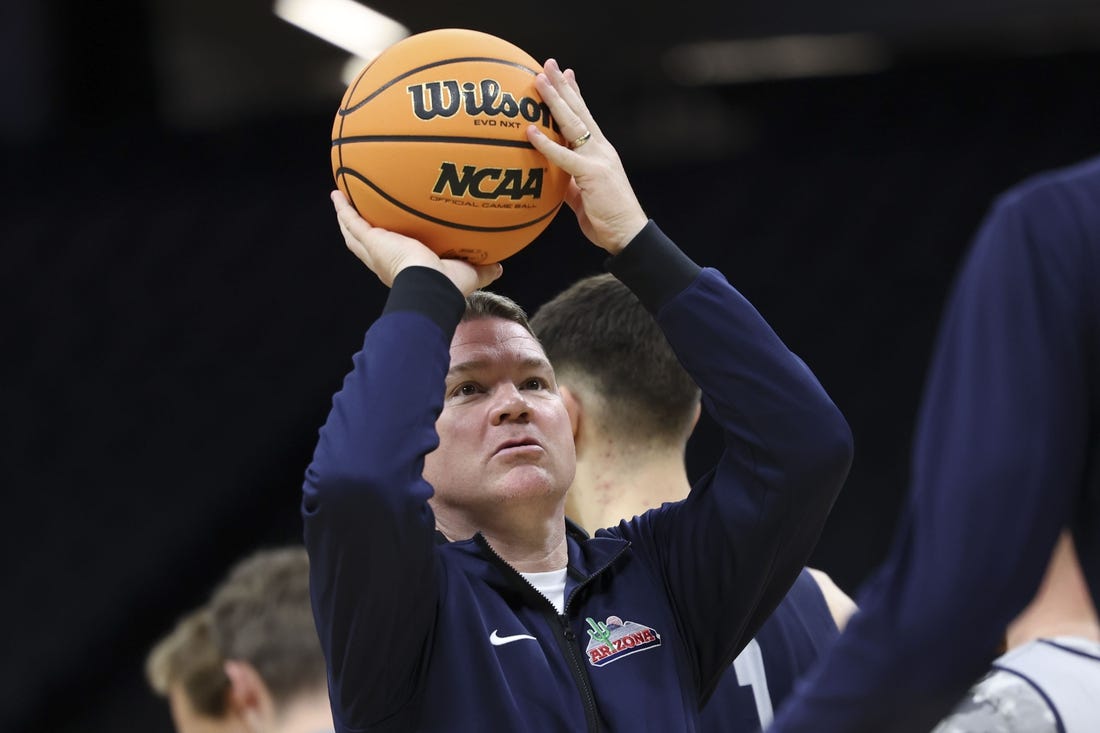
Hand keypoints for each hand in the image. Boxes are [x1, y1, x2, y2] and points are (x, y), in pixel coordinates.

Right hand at [331, 191, 502, 294]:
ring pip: (354, 232)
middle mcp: (385, 261)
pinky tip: (337, 193)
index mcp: (403, 268)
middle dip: (361, 229)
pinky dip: (343, 208)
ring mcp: (375, 251)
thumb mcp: (469, 274)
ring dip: (346, 217)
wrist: (431, 287)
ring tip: (341, 199)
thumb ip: (483, 270)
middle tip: (357, 213)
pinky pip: (352, 221)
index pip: (392, 255)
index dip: (388, 245)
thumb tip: (499, 267)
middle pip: (366, 243)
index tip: (389, 236)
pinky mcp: (371, 241)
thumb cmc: (448, 287)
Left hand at [525, 59, 648, 254]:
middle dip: (562, 86)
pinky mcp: (591, 174)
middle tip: (548, 64)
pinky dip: (546, 143)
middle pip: (579, 111)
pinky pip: (564, 156)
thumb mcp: (583, 196)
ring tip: (538, 80)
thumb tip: (553, 177)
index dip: (574, 94)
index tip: (564, 75)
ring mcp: (598, 159)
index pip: (585, 117)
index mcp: (600, 152)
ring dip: (554, 101)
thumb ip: (569, 182)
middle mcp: (600, 149)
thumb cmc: (606, 218)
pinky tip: (530, 131)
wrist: (628, 234)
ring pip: (573, 124)